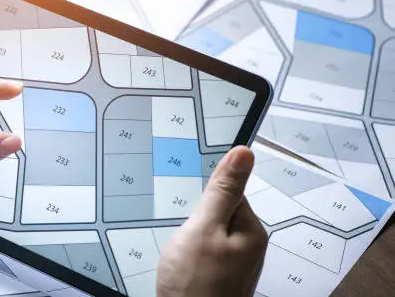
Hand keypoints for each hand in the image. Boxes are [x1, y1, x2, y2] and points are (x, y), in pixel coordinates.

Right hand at [157, 146, 266, 296]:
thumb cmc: (196, 284)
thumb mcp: (204, 228)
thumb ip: (221, 190)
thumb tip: (244, 151)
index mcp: (251, 231)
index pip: (229, 193)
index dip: (205, 198)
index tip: (192, 209)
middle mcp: (249, 246)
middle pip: (217, 213)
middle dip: (195, 220)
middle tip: (184, 239)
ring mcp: (234, 263)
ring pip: (207, 233)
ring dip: (189, 238)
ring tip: (181, 256)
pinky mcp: (220, 276)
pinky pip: (204, 252)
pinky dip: (189, 254)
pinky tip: (182, 266)